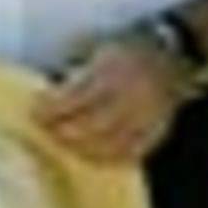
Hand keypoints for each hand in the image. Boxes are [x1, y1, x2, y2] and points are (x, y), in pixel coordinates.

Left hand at [31, 33, 185, 164]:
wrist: (171, 57)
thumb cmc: (128, 52)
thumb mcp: (99, 50)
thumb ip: (76, 73)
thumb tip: (48, 97)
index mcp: (114, 72)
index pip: (76, 98)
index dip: (52, 110)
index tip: (36, 113)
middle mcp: (131, 96)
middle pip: (90, 126)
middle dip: (62, 132)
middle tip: (46, 132)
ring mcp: (145, 118)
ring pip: (108, 144)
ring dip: (80, 148)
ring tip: (64, 144)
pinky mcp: (155, 132)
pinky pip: (128, 153)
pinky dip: (106, 157)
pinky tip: (90, 154)